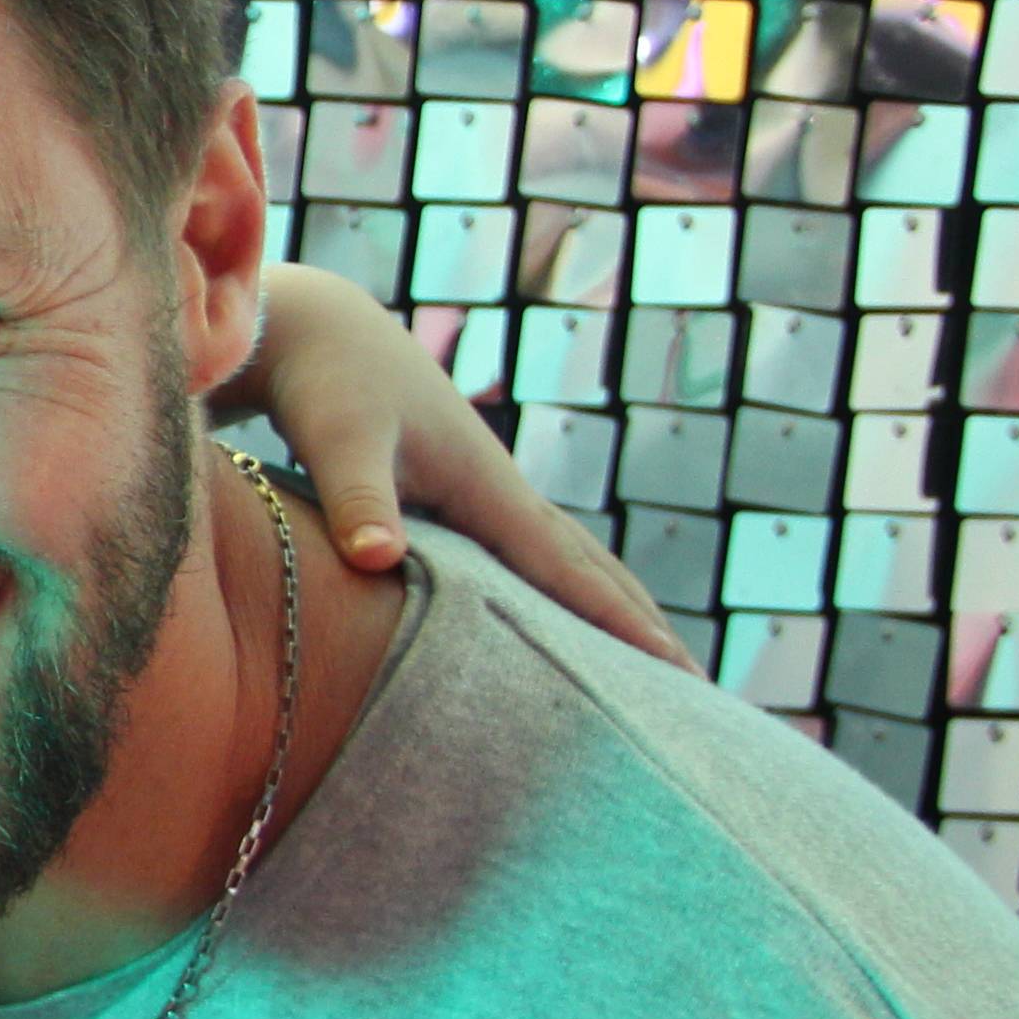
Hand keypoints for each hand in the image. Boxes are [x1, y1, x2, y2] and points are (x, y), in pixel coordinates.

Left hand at [232, 266, 684, 662]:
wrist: (319, 329)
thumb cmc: (327, 384)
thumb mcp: (341, 442)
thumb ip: (359, 501)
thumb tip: (377, 558)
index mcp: (488, 487)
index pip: (566, 569)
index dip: (620, 621)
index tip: (676, 672)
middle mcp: (500, 492)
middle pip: (589, 569)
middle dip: (642, 625)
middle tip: (700, 690)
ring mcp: (483, 494)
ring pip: (565, 561)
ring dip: (612, 608)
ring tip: (656, 665)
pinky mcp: (457, 496)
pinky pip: (529, 556)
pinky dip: (561, 591)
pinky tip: (562, 621)